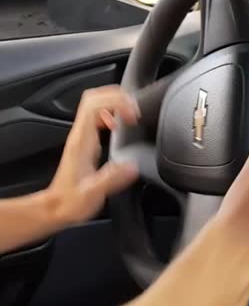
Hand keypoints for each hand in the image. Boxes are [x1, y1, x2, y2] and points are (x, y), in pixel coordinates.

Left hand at [47, 86, 139, 226]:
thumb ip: (112, 178)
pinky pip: (98, 117)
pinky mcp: (86, 142)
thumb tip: (132, 166)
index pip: (95, 104)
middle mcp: (80, 135)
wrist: (55, 208)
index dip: (117, 102)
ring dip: (115, 103)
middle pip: (94, 97)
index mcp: (82, 141)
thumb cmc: (71, 202)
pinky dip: (112, 114)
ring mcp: (82, 137)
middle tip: (135, 111)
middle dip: (118, 97)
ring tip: (131, 115)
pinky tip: (120, 126)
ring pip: (96, 104)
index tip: (133, 116)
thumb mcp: (93, 194)